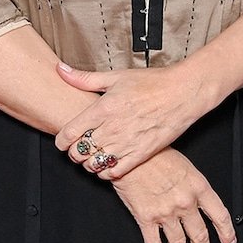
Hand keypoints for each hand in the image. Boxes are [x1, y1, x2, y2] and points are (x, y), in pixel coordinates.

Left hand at [54, 61, 212, 178]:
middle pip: (80, 151)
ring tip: (90, 158)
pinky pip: (117, 172)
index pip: (70, 133)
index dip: (61, 141)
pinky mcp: (142, 154)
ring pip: (96, 164)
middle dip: (73, 153)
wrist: (181, 93)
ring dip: (88, 164)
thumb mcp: (114, 76)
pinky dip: (107, 173)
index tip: (61, 142)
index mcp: (103, 108)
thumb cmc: (150, 83)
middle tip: (75, 150)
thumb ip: (84, 78)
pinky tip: (107, 166)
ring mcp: (127, 143)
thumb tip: (60, 69)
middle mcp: (112, 128)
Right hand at [110, 148, 236, 242]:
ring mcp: (166, 212)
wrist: (125, 150)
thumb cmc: (151, 152)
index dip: (227, 234)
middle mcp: (184, 202)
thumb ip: (192, 184)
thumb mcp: (182, 163)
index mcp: (197, 186)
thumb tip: (196, 200)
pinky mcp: (146, 218)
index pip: (220, 216)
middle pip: (201, 236)